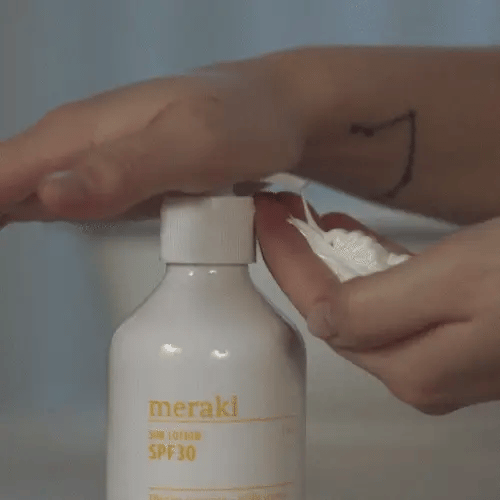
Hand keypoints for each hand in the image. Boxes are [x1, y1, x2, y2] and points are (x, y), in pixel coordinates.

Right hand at [0, 62, 300, 227]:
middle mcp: (78, 148)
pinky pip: (69, 207)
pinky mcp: (120, 186)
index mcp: (78, 134)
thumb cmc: (243, 122)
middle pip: (3, 188)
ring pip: (29, 198)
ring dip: (7, 220)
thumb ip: (123, 170)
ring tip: (12, 244)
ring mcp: (100, 168)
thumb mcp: (192, 144)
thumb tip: (46, 195)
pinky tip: (33, 229)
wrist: (276, 116)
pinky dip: (43, 222)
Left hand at [255, 192, 499, 414]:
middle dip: (302, 259)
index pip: (321, 311)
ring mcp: (441, 356)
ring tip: (310, 219)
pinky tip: (356, 240)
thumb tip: (319, 319)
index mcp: (408, 368)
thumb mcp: (452, 284)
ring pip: (365, 303)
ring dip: (333, 260)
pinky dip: (371, 267)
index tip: (265, 216)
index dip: (286, 260)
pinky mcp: (461, 332)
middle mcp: (420, 371)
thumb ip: (376, 309)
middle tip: (281, 213)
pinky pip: (397, 299)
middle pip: (338, 311)